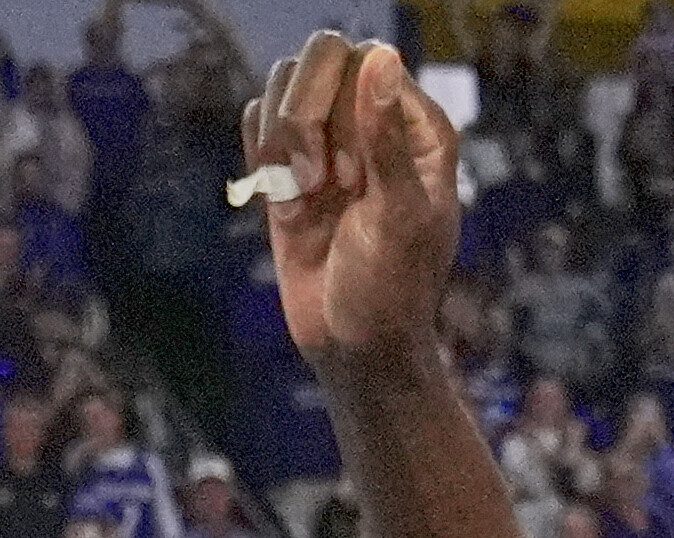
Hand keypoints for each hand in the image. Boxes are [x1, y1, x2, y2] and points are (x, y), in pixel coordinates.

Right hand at [243, 32, 461, 368]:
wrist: (354, 346)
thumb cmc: (392, 289)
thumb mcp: (399, 216)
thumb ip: (387, 137)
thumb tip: (380, 55)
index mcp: (416, 124)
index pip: (361, 59)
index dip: (342, 109)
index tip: (351, 178)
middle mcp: (373, 120)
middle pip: (316, 59)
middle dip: (303, 120)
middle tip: (320, 184)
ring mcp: (328, 140)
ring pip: (281, 85)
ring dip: (279, 142)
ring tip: (303, 196)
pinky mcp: (288, 166)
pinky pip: (257, 121)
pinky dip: (258, 157)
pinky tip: (284, 202)